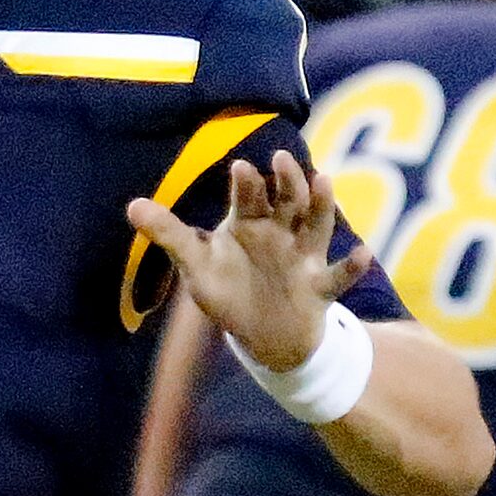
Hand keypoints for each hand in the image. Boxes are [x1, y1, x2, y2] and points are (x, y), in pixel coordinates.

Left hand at [128, 149, 372, 369]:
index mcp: (250, 222)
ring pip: (317, 227)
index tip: (240, 167)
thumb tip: (131, 205)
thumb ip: (169, 234)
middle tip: (281, 159)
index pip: (250, 197)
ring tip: (323, 182)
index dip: (247, 183)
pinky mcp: (319, 288)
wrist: (265, 336)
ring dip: (321, 206)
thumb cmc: (229, 290)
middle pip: (288, 201)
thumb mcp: (196, 264)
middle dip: (286, 181)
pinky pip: (338, 277)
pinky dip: (351, 266)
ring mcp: (304, 258)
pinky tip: (364, 253)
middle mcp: (281, 233)